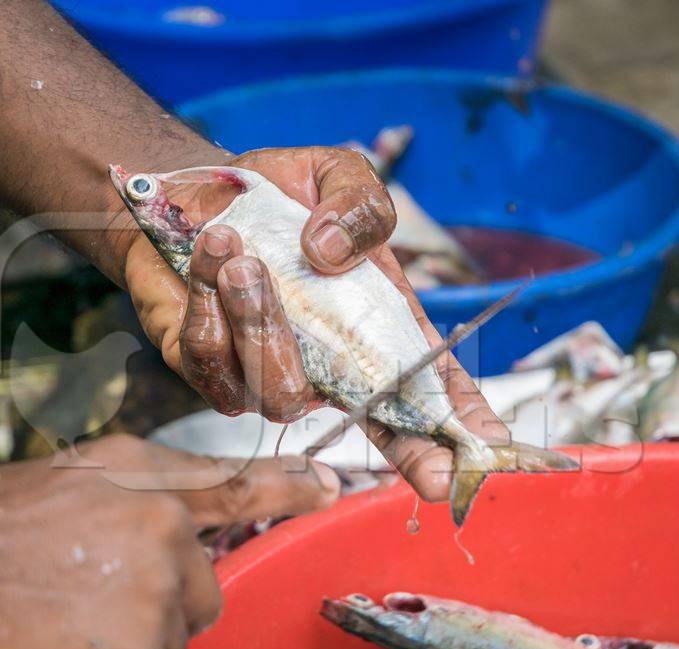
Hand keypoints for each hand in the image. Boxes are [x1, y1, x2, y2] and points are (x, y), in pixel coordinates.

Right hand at [0, 435, 337, 648]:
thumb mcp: (62, 480)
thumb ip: (138, 490)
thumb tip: (182, 523)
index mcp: (144, 488)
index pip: (236, 486)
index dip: (288, 485)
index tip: (331, 486)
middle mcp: (164, 540)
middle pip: (200, 591)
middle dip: (161, 605)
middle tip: (90, 604)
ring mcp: (155, 602)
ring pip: (169, 643)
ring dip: (130, 648)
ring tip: (62, 630)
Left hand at [122, 147, 507, 501]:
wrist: (193, 191)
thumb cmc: (274, 193)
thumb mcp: (335, 177)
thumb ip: (360, 206)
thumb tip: (331, 255)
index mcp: (370, 322)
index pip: (422, 383)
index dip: (456, 415)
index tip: (485, 442)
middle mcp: (323, 360)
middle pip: (364, 418)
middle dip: (393, 436)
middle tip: (408, 433)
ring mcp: (265, 374)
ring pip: (281, 392)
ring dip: (262, 323)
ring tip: (241, 258)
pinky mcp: (209, 369)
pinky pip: (213, 363)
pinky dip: (209, 306)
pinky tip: (209, 257)